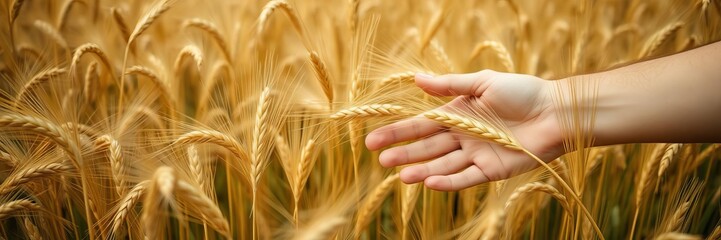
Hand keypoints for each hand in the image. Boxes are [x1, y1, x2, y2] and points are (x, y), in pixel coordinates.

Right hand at [365, 70, 563, 190]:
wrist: (556, 112)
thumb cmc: (522, 92)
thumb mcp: (483, 82)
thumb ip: (450, 85)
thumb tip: (417, 79)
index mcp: (457, 115)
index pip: (420, 126)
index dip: (397, 132)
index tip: (372, 140)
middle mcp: (462, 137)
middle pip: (427, 148)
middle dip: (403, 154)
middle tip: (381, 160)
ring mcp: (476, 155)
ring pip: (442, 165)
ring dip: (422, 171)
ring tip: (402, 176)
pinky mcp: (491, 170)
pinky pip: (466, 178)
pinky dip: (448, 182)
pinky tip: (430, 183)